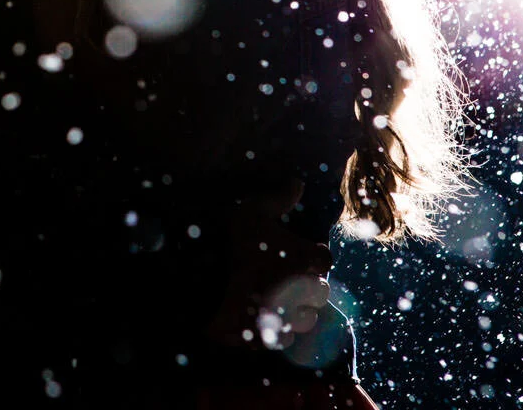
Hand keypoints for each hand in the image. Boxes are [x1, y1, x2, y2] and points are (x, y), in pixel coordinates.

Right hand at [205, 179, 334, 351]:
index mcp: (306, 260)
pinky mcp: (267, 338)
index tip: (298, 252)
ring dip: (297, 311)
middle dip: (308, 285)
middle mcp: (303, 292)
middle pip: (320, 292)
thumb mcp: (252, 211)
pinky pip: (281, 339)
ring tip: (279, 301)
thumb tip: (297, 182)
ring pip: (305, 320)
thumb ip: (279, 198)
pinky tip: (261, 318)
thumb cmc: (230, 241)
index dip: (311, 255)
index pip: (323, 259)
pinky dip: (276, 331)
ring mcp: (286, 319)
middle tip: (287, 276)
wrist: (198, 280)